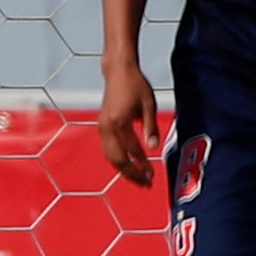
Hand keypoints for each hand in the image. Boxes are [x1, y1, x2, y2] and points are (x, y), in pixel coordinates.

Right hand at [97, 61, 160, 186]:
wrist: (118, 71)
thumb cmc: (136, 85)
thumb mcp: (149, 105)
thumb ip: (151, 127)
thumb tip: (154, 148)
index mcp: (120, 122)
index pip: (133, 150)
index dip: (143, 165)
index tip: (153, 175)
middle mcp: (107, 127)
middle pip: (118, 159)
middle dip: (131, 174)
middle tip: (146, 183)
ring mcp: (102, 127)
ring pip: (110, 157)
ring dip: (124, 170)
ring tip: (139, 178)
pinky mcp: (101, 126)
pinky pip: (108, 149)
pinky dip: (118, 160)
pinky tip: (129, 165)